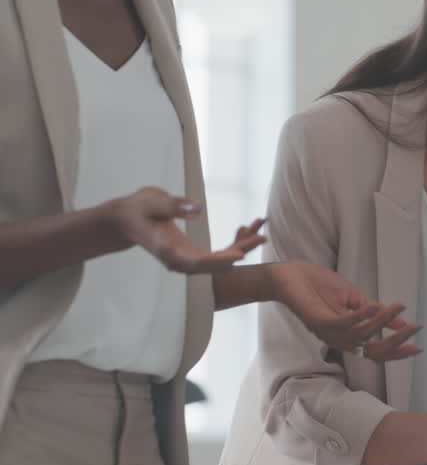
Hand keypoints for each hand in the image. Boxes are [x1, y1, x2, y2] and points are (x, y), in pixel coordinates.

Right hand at [110, 187, 265, 272]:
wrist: (127, 219)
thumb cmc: (137, 208)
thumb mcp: (152, 201)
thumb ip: (174, 206)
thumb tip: (199, 209)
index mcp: (167, 251)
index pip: (195, 262)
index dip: (218, 261)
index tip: (239, 256)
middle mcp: (179, 261)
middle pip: (212, 263)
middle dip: (238, 252)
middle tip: (261, 238)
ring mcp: (186, 260)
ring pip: (218, 260)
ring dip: (241, 248)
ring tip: (261, 233)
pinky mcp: (193, 254)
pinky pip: (217, 253)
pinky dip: (233, 243)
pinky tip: (248, 229)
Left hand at [268, 261, 420, 360]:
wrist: (291, 276)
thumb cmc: (320, 286)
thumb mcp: (355, 299)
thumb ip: (376, 312)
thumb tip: (401, 323)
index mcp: (347, 336)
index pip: (376, 352)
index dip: (397, 351)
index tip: (418, 346)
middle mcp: (338, 339)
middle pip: (371, 351)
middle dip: (395, 342)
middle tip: (414, 329)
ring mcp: (327, 332)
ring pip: (361, 335)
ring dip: (382, 322)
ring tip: (398, 307)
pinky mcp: (318, 321)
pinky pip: (344, 323)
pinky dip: (361, 316)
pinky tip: (375, 306)